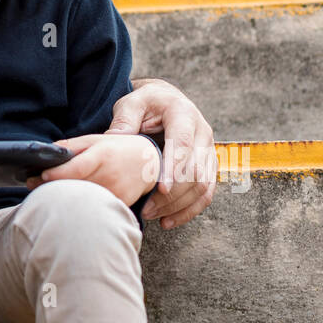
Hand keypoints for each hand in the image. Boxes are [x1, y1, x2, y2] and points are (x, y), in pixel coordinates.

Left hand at [25, 133, 158, 206]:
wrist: (148, 162)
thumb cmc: (118, 148)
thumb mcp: (95, 139)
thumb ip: (72, 145)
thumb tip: (48, 151)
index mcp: (102, 155)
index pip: (76, 168)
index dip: (56, 174)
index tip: (40, 176)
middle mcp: (110, 175)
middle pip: (76, 186)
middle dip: (53, 187)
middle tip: (32, 185)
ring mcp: (116, 192)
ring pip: (84, 199)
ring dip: (65, 197)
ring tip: (49, 193)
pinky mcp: (121, 204)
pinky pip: (96, 207)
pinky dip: (81, 205)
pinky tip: (71, 201)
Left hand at [107, 78, 215, 228]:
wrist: (164, 101)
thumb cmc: (145, 103)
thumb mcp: (131, 103)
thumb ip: (124, 120)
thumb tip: (113, 139)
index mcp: (184, 113)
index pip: (184, 144)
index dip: (174, 168)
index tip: (160, 189)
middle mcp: (202, 132)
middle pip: (196, 169)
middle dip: (173, 193)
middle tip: (147, 208)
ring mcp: (209, 150)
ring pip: (203, 184)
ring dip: (179, 205)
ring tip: (152, 216)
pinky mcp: (209, 165)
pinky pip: (206, 192)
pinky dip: (189, 210)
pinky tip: (168, 221)